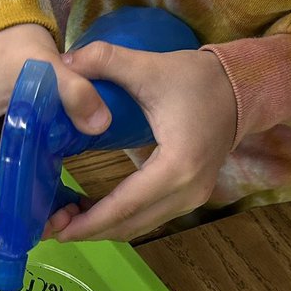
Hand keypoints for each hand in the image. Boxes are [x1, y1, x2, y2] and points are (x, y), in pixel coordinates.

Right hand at [0, 23, 112, 211]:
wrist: (8, 27)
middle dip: (30, 209)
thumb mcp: (47, 67)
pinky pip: (10, 171)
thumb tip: (101, 124)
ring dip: (33, 200)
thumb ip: (75, 92)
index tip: (56, 220)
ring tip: (68, 210)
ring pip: (4, 185)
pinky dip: (32, 183)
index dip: (21, 210)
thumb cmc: (18, 48)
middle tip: (68, 218)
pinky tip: (60, 193)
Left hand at [51, 43, 237, 241]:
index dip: (89, 220)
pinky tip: (92, 210)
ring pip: (139, 226)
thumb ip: (104, 60)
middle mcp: (188, 190)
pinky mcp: (190, 197)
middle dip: (89, 229)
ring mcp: (192, 198)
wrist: (240, 88)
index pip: (126, 204)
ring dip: (103, 227)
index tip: (57, 228)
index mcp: (177, 164)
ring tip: (65, 219)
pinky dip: (120, 219)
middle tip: (50, 226)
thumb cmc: (195, 79)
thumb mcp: (149, 66)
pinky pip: (149, 217)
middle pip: (130, 224)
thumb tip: (63, 61)